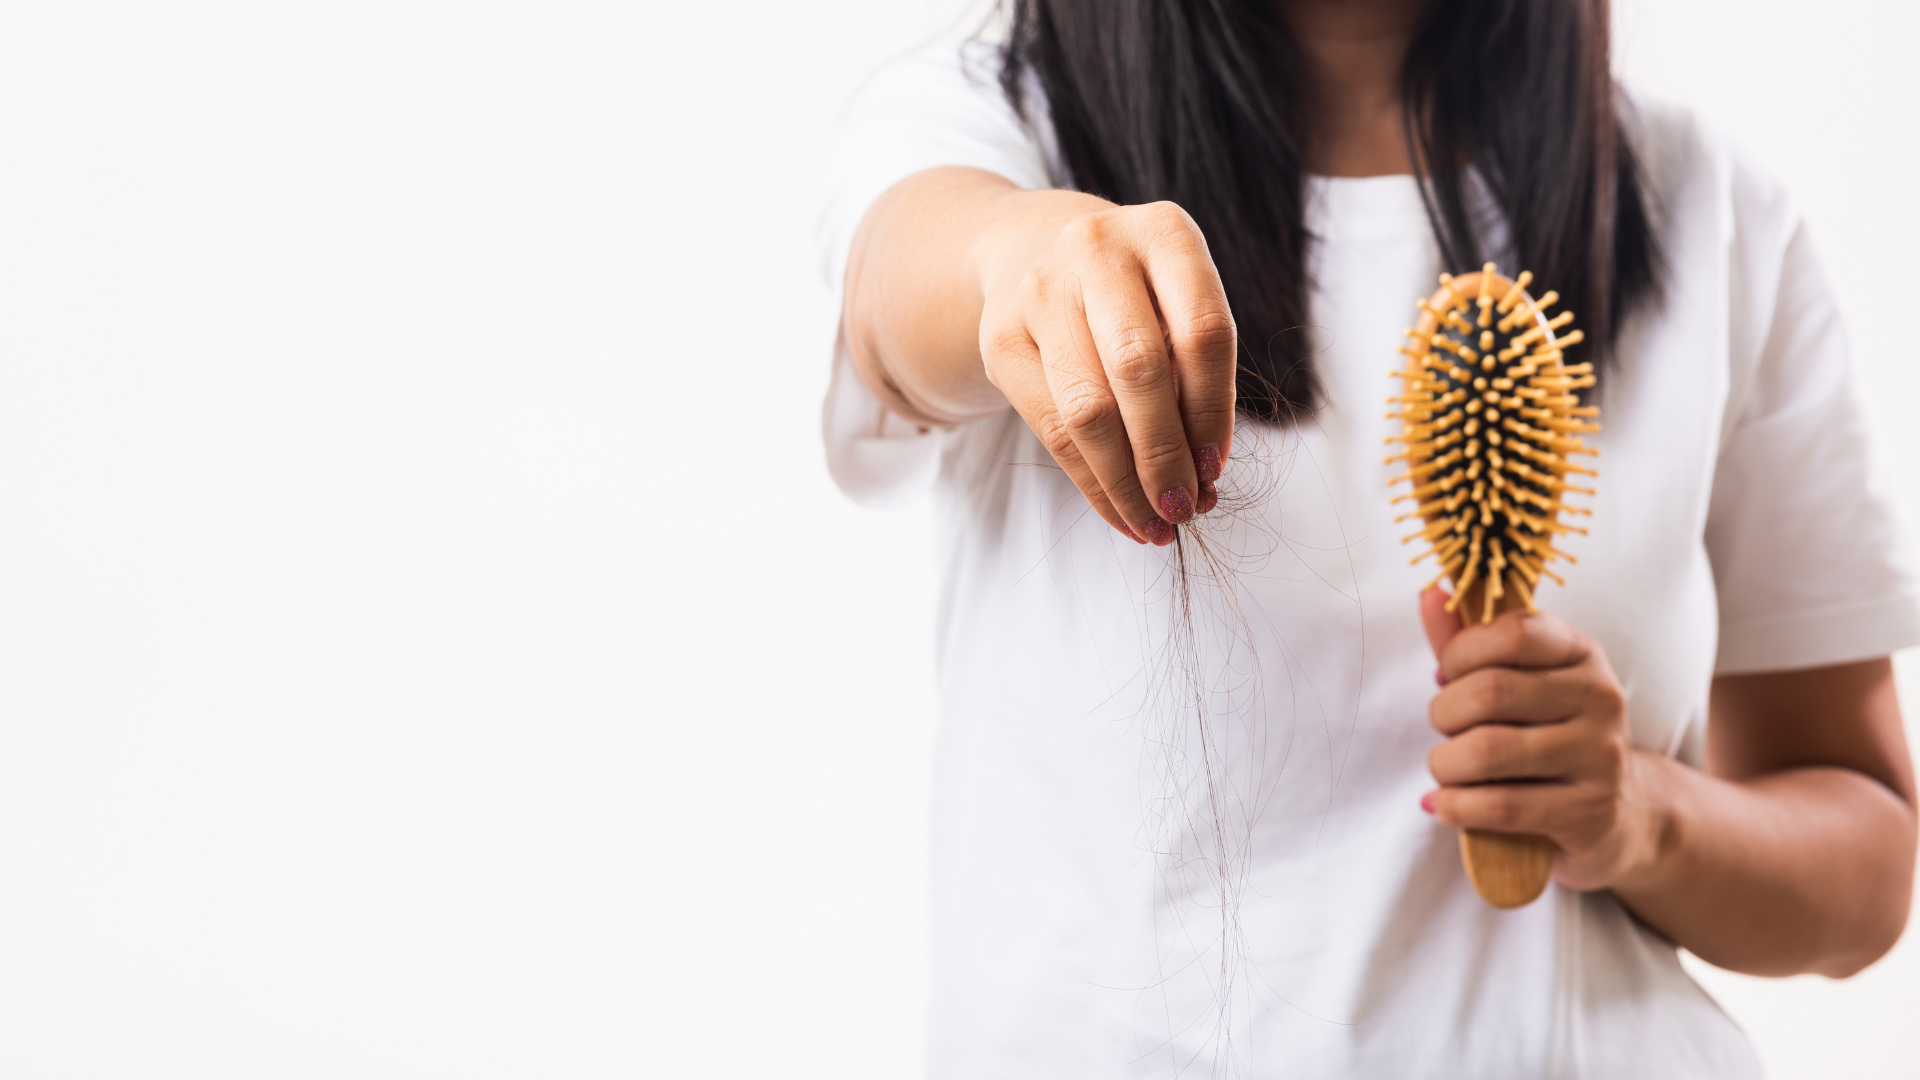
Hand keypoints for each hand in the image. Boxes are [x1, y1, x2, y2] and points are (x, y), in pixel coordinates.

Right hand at [976, 198, 1236, 544]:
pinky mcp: (1001, 335)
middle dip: (1165, 454)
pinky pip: (1049, 427)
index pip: (1202, 331)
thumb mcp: (1178, 307)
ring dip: (1125, 480)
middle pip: (1138, 369)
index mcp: (1165, 232)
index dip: (1213, 411)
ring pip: (1087, 407)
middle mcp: (1098, 247)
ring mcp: (1041, 289)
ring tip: (1153, 522)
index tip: (1216, 470)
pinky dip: (1090, 482)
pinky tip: (1118, 510)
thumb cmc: (1136, 298)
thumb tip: (1203, 476)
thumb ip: (1197, 374)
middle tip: (1184, 508)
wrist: (1038, 254)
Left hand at [1417, 588, 1667, 890]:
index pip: (1513, 632)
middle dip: (1444, 713)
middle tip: (1445, 729)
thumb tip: (1429, 594)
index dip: (1461, 652)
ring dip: (1445, 763)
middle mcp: (1601, 698)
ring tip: (1445, 768)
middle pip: (1490, 692)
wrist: (1619, 812)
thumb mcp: (1515, 681)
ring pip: (1489, 751)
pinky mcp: (1591, 811)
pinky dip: (1454, 806)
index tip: (1446, 676)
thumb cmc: (1547, 734)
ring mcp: (1601, 756)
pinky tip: (1443, 804)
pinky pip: (1500, 806)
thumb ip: (1468, 642)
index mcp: (1582, 653)